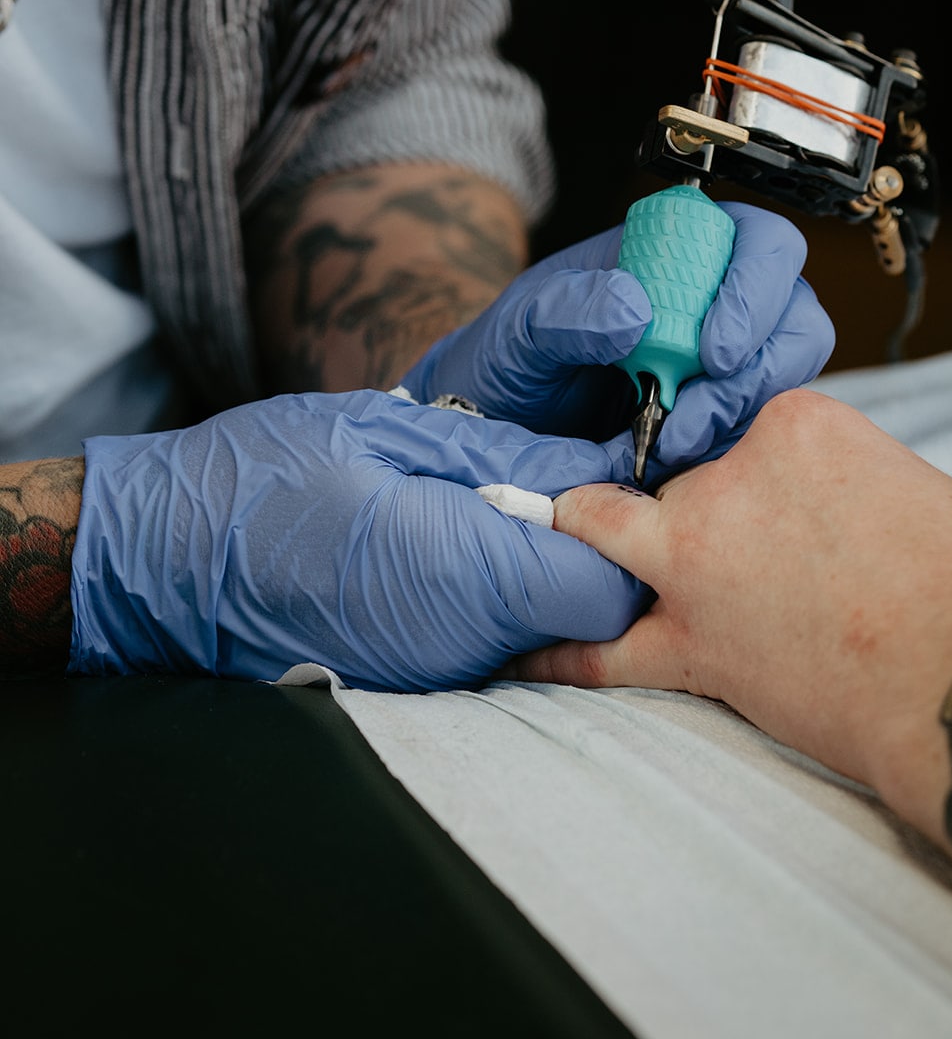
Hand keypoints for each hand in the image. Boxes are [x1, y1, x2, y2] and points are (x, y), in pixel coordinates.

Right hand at [69, 392, 649, 691]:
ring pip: (551, 631)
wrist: (163, 567)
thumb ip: (505, 454)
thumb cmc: (264, 479)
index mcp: (464, 574)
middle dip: (600, 551)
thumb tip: (596, 458)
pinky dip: (506, 592)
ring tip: (505, 499)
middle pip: (591, 615)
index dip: (625, 528)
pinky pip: (501, 639)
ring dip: (551, 569)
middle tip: (564, 477)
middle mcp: (465, 643)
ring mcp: (441, 671)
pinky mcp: (420, 678)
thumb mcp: (388, 435)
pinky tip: (466, 538)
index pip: (610, 584)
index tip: (608, 468)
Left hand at [400, 204, 833, 483]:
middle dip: (762, 363)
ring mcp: (723, 367)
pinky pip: (760, 431)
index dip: (754, 288)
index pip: (759, 241)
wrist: (489, 436)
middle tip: (699, 409)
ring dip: (745, 411)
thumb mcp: (520, 330)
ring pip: (788, 374)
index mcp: (674, 254)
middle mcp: (713, 303)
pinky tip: (678, 464)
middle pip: (793, 311)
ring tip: (678, 441)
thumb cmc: (508, 363)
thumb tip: (636, 309)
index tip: (709, 351)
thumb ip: (566, 311)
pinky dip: (730, 448)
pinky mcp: (721, 424)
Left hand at [510, 388, 951, 802]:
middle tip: (723, 547)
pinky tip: (521, 650)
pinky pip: (604, 646)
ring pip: (606, 523)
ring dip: (584, 531)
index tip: (764, 493)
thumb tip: (833, 508)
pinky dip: (559, 648)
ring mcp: (698, 556)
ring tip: (548, 535)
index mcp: (796, 422)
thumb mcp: (909, 485)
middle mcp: (730, 476)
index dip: (747, 463)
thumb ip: (848, 476)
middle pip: (678, 473)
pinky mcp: (692, 640)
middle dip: (690, 506)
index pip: (739, 424)